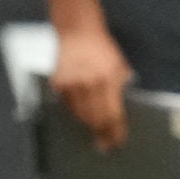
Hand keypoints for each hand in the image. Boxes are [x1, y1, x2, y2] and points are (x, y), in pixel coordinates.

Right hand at [52, 24, 132, 152]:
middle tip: (106, 146)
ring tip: (96, 133)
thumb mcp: (120, 66)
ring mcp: (71, 85)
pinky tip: (83, 117)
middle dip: (102, 134)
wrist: (78, 32)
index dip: (115, 131)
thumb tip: (120, 111)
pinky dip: (77, 113)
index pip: (113, 114)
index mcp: (108, 79)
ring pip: (80, 115)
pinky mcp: (58, 84)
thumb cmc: (103, 49)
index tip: (117, 142)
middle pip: (96, 119)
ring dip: (89, 126)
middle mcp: (89, 84)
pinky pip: (68, 106)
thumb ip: (121, 87)